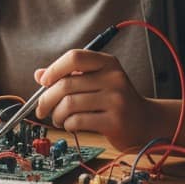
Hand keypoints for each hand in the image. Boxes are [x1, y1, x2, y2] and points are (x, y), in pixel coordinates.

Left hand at [34, 49, 161, 150]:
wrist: (146, 122)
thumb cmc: (115, 100)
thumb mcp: (96, 81)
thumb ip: (70, 76)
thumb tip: (39, 75)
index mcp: (108, 63)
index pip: (74, 57)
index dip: (54, 69)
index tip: (44, 82)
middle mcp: (114, 78)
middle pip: (66, 84)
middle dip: (46, 99)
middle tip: (41, 109)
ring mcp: (116, 99)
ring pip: (69, 104)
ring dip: (56, 115)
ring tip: (58, 119)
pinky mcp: (115, 121)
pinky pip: (78, 121)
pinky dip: (67, 125)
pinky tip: (70, 125)